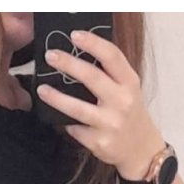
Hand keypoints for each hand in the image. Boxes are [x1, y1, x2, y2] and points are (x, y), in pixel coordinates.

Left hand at [36, 28, 163, 178]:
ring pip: (78, 109)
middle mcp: (122, 101)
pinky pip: (75, 129)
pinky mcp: (100, 142)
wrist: (141, 149)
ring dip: (56, 98)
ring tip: (41, 89)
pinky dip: (66, 123)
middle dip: (69, 64)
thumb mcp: (127, 89)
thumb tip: (76, 51)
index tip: (74, 35)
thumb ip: (109, 72)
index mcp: (129, 83)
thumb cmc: (129, 112)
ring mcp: (111, 123)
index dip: (93, 43)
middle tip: (50, 55)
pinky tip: (60, 119)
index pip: (112, 57)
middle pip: (92, 78)